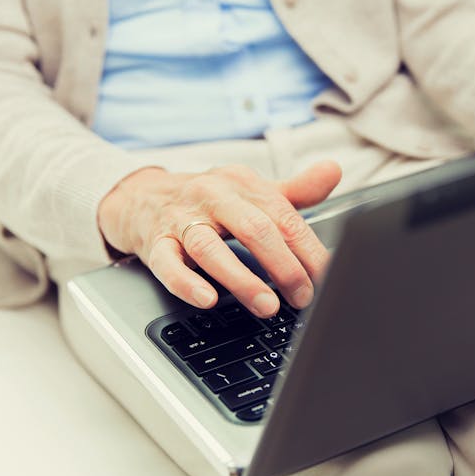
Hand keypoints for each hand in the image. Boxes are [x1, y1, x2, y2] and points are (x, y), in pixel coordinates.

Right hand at [97, 161, 341, 316]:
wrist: (141, 197)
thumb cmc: (207, 200)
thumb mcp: (250, 191)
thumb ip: (294, 190)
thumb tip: (333, 171)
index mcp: (242, 183)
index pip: (284, 217)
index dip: (309, 250)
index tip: (328, 277)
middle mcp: (212, 196)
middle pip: (253, 229)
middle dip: (283, 266)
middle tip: (302, 296)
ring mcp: (181, 219)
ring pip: (211, 248)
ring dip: (241, 279)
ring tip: (266, 305)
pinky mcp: (155, 242)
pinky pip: (167, 263)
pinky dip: (186, 282)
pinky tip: (206, 299)